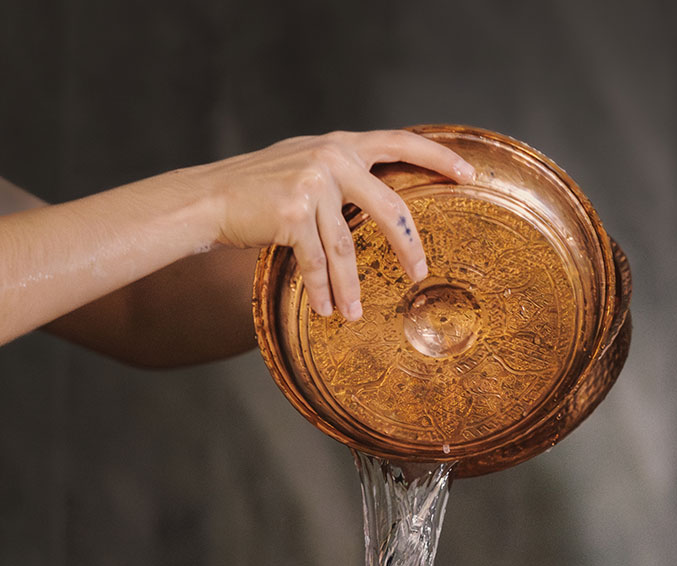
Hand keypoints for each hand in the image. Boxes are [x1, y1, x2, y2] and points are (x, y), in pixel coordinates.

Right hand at [195, 130, 476, 320]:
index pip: (399, 141)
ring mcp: (312, 185)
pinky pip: (317, 262)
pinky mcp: (292, 214)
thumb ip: (344, 173)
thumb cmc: (261, 187)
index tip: (468, 174)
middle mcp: (330, 159)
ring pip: (347, 247)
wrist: (208, 197)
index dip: (437, 156)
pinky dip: (322, 289)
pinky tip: (327, 310)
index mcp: (340, 145)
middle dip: (407, 246)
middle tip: (419, 274)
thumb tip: (385, 202)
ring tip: (355, 313)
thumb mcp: (306, 164)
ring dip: (351, 286)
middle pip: (389, 208)